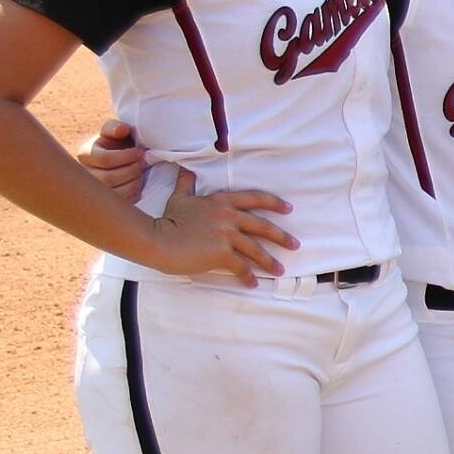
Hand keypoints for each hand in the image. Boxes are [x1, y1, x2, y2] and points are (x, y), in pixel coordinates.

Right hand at [78, 117, 148, 202]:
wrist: (117, 158)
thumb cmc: (115, 143)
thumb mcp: (113, 131)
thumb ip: (114, 127)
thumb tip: (123, 129)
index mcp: (85, 155)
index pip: (105, 160)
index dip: (126, 156)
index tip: (140, 152)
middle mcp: (85, 175)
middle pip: (109, 179)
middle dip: (131, 170)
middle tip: (143, 163)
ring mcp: (94, 191)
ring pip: (116, 193)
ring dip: (135, 182)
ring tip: (141, 172)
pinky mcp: (107, 203)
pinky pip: (123, 202)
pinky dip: (135, 193)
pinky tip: (137, 182)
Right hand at [145, 166, 296, 284]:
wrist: (157, 239)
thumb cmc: (167, 219)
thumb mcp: (180, 197)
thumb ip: (186, 184)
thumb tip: (185, 169)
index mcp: (222, 201)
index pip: (254, 198)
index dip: (273, 203)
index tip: (288, 209)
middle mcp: (228, 216)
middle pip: (262, 226)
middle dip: (281, 237)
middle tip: (296, 245)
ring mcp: (226, 235)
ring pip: (256, 249)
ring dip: (269, 262)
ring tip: (280, 270)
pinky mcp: (222, 253)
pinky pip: (241, 267)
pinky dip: (247, 276)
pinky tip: (252, 284)